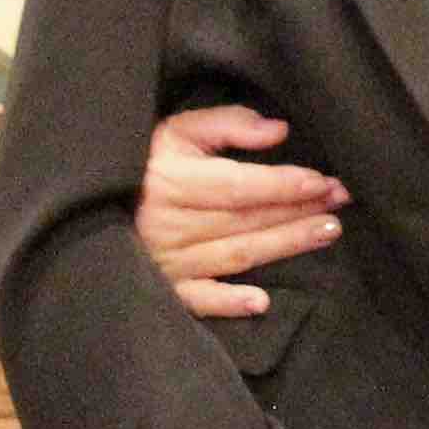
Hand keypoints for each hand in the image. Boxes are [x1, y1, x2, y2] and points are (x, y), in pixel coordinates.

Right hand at [136, 105, 347, 319]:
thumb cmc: (142, 161)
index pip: (240, 186)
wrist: (87, 202)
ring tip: (328, 232)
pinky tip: (261, 303)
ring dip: (284, 245)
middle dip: (298, 210)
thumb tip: (279, 130)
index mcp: (172, 183)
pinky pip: (197, 299)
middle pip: (246, 221)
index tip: (324, 182)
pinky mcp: (161, 287)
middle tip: (341, 203)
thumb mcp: (176, 131)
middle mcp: (169, 225)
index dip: (284, 184)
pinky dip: (228, 303)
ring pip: (236, 255)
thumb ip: (227, 125)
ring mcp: (164, 260)